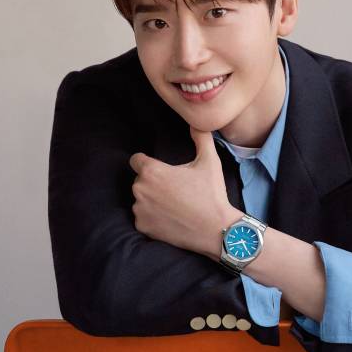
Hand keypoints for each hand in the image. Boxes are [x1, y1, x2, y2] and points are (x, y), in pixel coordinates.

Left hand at [129, 125, 238, 255]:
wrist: (215, 230)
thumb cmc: (211, 194)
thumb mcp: (210, 161)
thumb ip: (201, 137)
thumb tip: (197, 122)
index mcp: (152, 171)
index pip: (136, 160)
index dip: (148, 163)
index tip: (161, 170)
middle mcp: (140, 189)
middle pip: (140, 181)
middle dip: (154, 183)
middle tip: (176, 190)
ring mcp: (140, 210)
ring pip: (141, 200)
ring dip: (152, 200)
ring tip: (175, 205)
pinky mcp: (143, 226)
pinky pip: (143, 218)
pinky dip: (153, 218)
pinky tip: (171, 218)